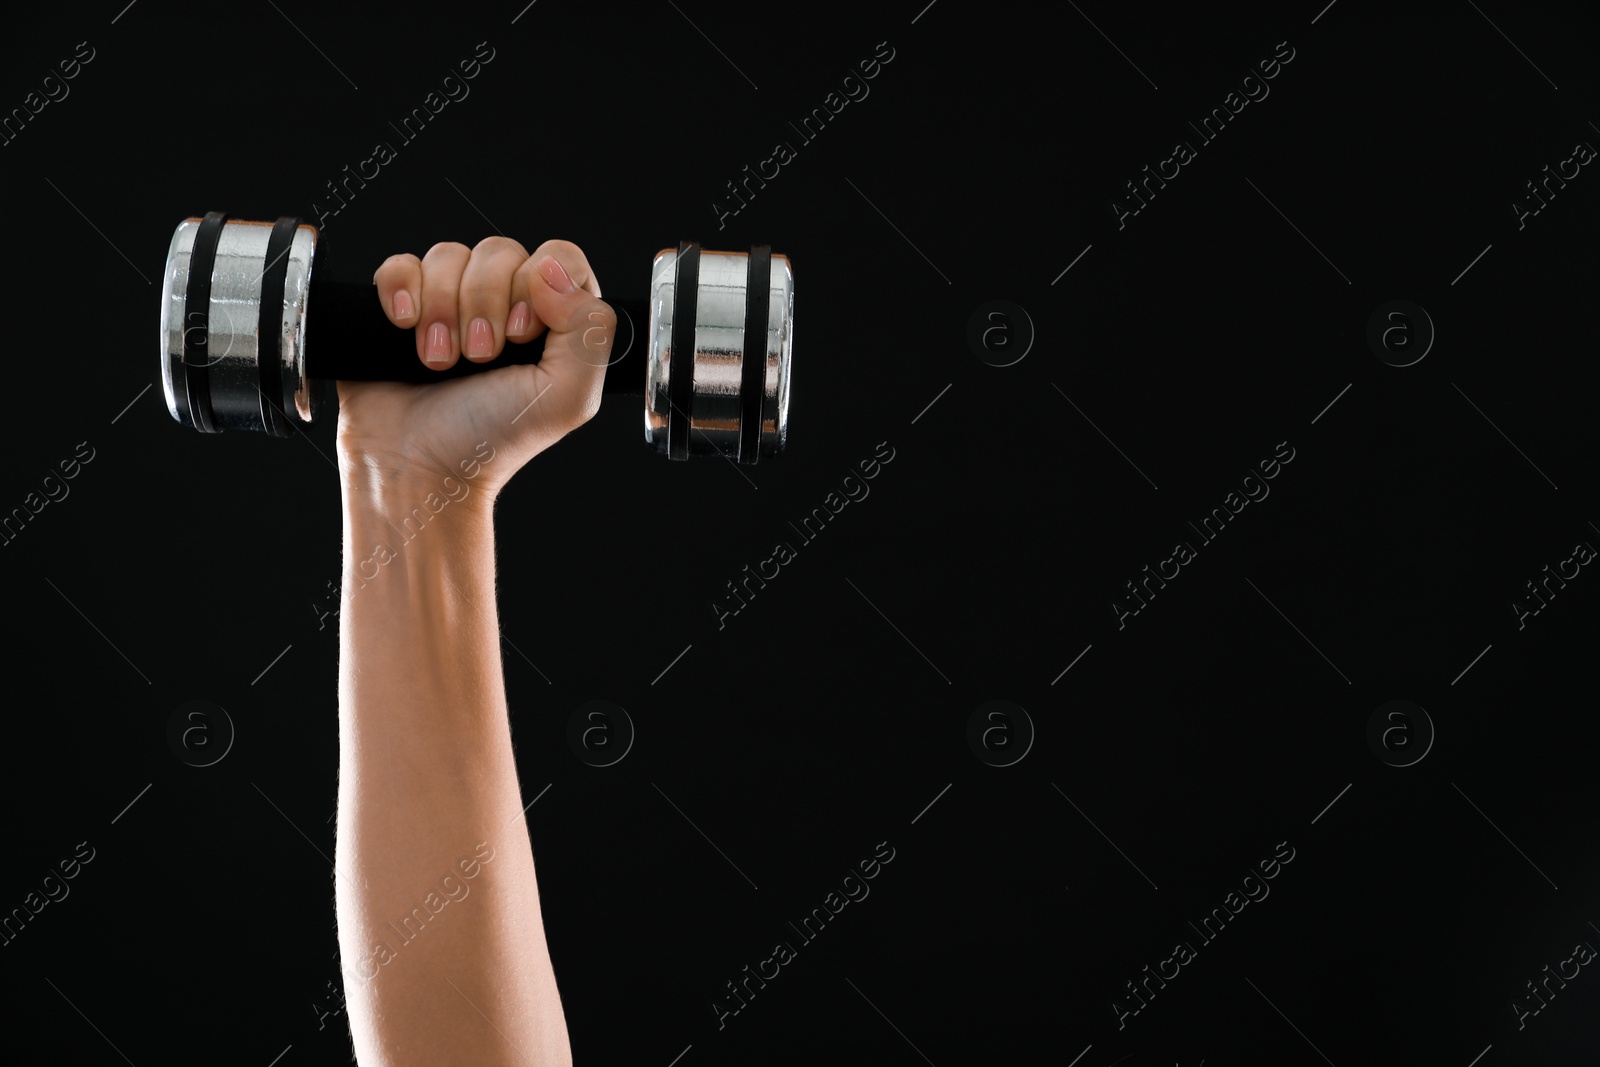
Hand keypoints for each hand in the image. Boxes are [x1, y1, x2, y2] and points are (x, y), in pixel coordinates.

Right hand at [336, 236, 616, 501]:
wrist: (420, 467)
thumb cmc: (494, 440)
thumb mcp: (567, 396)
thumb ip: (589, 330)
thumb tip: (554, 270)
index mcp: (553, 321)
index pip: (559, 257)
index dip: (539, 284)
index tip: (522, 333)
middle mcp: (505, 304)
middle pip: (500, 251)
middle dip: (485, 305)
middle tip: (479, 358)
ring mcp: (452, 302)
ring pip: (449, 255)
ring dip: (443, 309)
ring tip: (440, 362)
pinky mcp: (403, 305)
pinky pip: (401, 264)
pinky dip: (402, 290)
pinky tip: (406, 327)